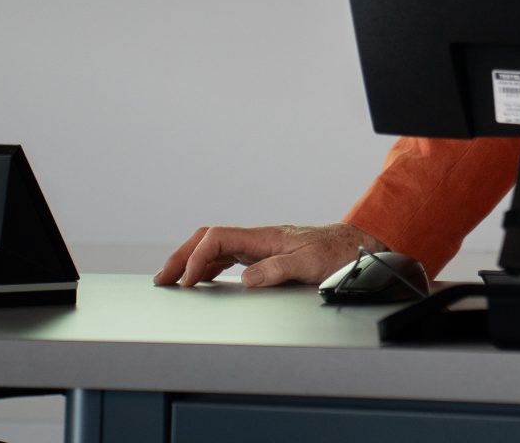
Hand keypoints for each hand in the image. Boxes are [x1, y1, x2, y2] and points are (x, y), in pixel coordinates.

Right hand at [152, 222, 386, 288]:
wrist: (359, 246)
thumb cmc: (339, 253)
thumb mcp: (311, 264)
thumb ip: (278, 269)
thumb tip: (246, 278)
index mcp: (266, 236)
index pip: (218, 238)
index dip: (197, 258)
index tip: (188, 282)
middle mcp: (259, 238)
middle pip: (209, 239)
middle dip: (182, 256)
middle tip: (161, 279)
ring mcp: (261, 246)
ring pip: (216, 248)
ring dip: (191, 262)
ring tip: (172, 282)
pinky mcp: (266, 255)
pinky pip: (228, 257)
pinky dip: (208, 267)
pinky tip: (202, 281)